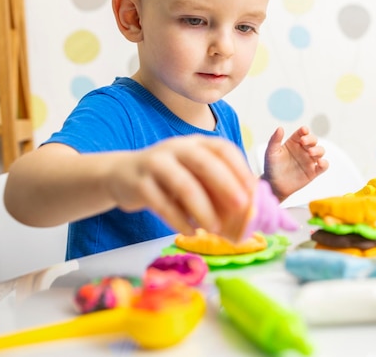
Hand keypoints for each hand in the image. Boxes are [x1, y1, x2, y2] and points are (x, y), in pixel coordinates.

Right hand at [105, 135, 255, 240]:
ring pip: (183, 184)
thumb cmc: (169, 178)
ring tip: (214, 228)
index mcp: (197, 143)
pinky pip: (161, 203)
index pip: (222, 148)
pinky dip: (178, 220)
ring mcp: (156, 163)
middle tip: (241, 206)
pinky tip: (190, 232)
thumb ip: (217, 187)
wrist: (122, 175)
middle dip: (225, 184)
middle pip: (204, 163)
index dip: (240, 167)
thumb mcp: (193, 174)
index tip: (253, 189)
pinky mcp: (139, 183)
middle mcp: (178, 148)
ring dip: (202, 208)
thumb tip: (248, 210)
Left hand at [261, 126, 328, 201]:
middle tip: (304, 141)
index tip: (303, 130)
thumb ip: (275, 140)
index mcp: (294, 143)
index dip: (304, 130)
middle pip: (313, 140)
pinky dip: (324, 163)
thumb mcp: (271, 152)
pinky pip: (323, 166)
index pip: (302, 133)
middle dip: (311, 139)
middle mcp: (303, 150)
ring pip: (320, 151)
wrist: (274, 186)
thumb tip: (280, 128)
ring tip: (310, 152)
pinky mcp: (313, 172)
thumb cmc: (271, 167)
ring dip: (318, 150)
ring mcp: (309, 160)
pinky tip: (320, 162)